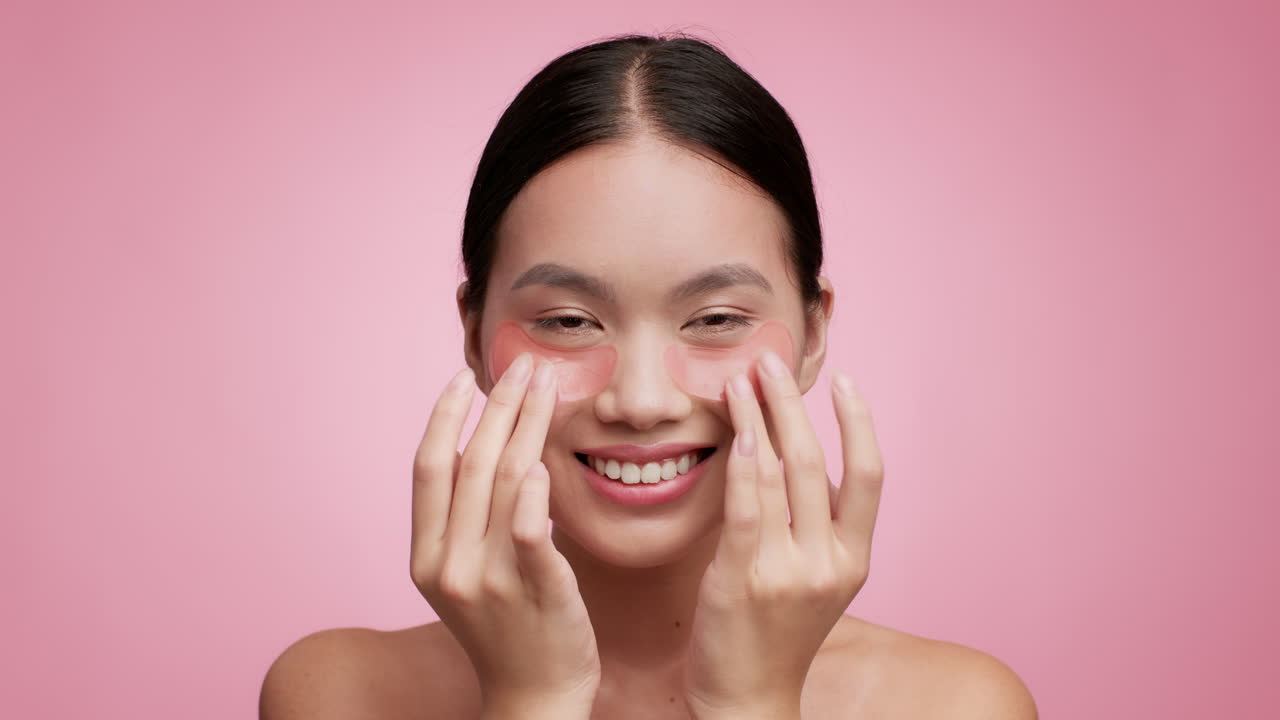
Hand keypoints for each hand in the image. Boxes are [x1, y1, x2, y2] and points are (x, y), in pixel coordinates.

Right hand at [411, 354, 600, 716]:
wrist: (533, 697)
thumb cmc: (505, 627)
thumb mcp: (465, 574)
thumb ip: (466, 520)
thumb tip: (483, 445)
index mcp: (425, 556)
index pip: (429, 468)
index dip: (444, 416)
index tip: (464, 376)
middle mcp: (448, 565)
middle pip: (471, 464)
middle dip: (499, 405)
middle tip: (525, 365)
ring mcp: (491, 581)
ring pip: (505, 483)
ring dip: (527, 426)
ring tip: (548, 387)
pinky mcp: (537, 593)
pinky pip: (532, 533)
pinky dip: (536, 493)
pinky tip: (545, 460)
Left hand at [682, 352, 884, 718]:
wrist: (748, 699)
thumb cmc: (775, 635)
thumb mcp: (814, 581)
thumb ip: (815, 526)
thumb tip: (799, 458)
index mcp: (855, 560)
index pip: (871, 476)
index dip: (860, 423)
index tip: (844, 382)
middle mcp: (829, 563)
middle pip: (818, 462)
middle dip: (792, 404)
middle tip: (768, 361)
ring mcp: (788, 572)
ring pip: (780, 475)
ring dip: (759, 418)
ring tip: (739, 380)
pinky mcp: (744, 578)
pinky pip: (747, 506)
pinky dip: (744, 462)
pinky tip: (736, 428)